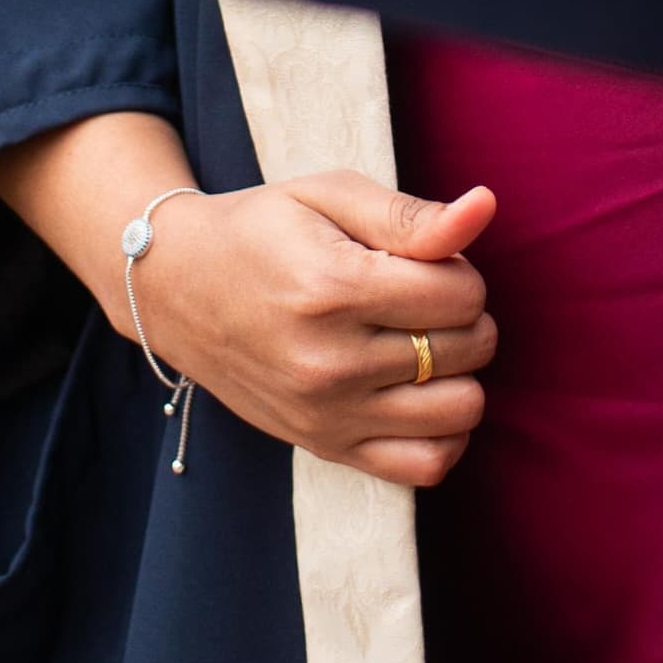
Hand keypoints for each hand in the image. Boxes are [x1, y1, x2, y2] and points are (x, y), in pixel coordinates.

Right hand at [0, 113, 496, 488]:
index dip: (460, 268)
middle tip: (421, 294)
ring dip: (461, 372)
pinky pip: (425, 466)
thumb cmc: (261, 230)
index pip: (460, 293)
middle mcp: (331, 362)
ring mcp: (328, 414)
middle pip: (466, 349)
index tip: (425, 259)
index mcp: (333, 288)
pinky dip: (445, 433)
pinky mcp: (324, 447)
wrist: (178, 287)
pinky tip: (423, 393)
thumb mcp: (328, 196)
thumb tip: (484, 207)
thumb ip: (409, 214)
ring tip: (425, 341)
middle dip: (464, 314)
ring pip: (459, 411)